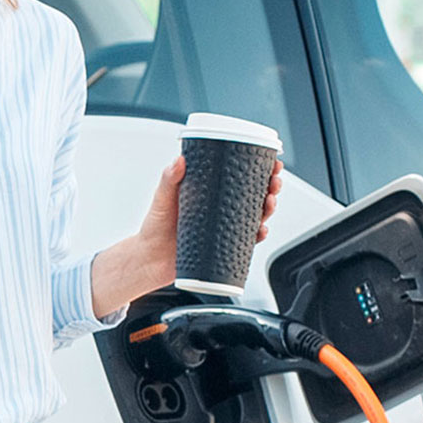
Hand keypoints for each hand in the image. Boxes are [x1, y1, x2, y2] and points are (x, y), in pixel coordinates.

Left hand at [136, 154, 284, 289]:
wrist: (149, 261)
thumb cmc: (154, 228)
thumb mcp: (161, 199)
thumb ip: (168, 180)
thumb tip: (179, 161)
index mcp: (209, 192)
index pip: (238, 176)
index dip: (258, 168)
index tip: (270, 162)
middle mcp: (219, 209)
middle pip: (253, 194)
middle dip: (270, 187)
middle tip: (273, 183)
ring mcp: (223, 228)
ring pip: (255, 216)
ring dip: (268, 209)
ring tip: (269, 204)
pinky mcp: (223, 247)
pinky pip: (246, 241)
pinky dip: (257, 236)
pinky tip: (260, 231)